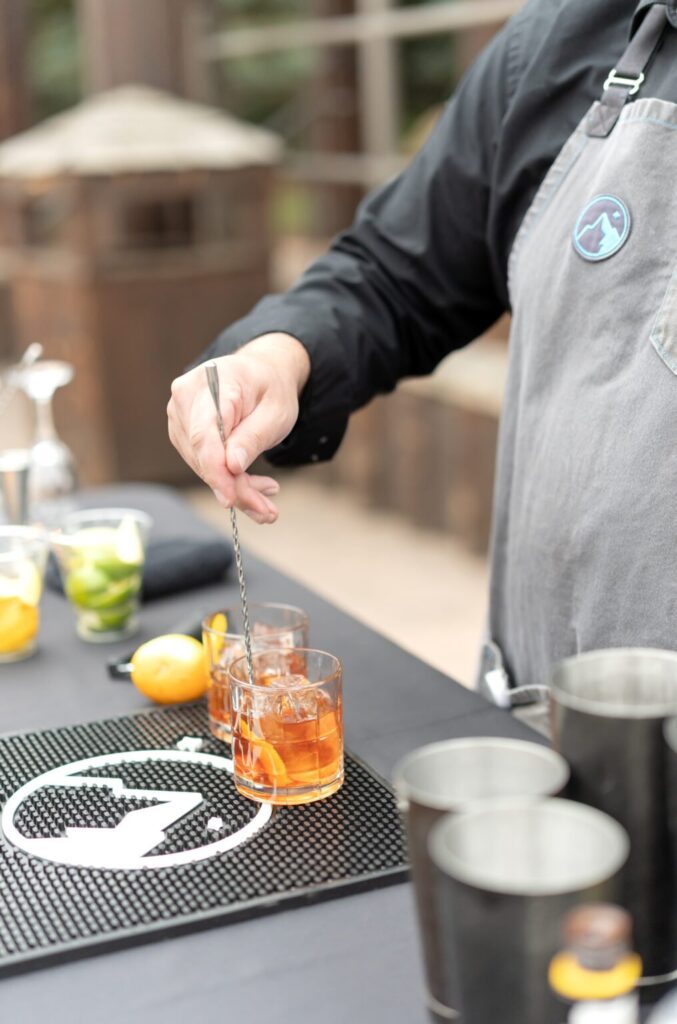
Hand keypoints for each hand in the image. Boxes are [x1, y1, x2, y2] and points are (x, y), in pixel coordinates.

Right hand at [168, 333, 310, 522]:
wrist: (261, 374)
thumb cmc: (270, 389)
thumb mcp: (276, 412)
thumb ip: (253, 437)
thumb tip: (231, 466)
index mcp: (214, 380)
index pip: (204, 433)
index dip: (215, 470)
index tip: (232, 498)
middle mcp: (187, 396)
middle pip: (201, 454)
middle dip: (233, 487)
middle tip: (266, 511)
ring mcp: (180, 415)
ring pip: (200, 465)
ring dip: (233, 488)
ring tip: (265, 497)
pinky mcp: (183, 432)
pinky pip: (201, 464)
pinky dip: (226, 480)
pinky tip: (250, 486)